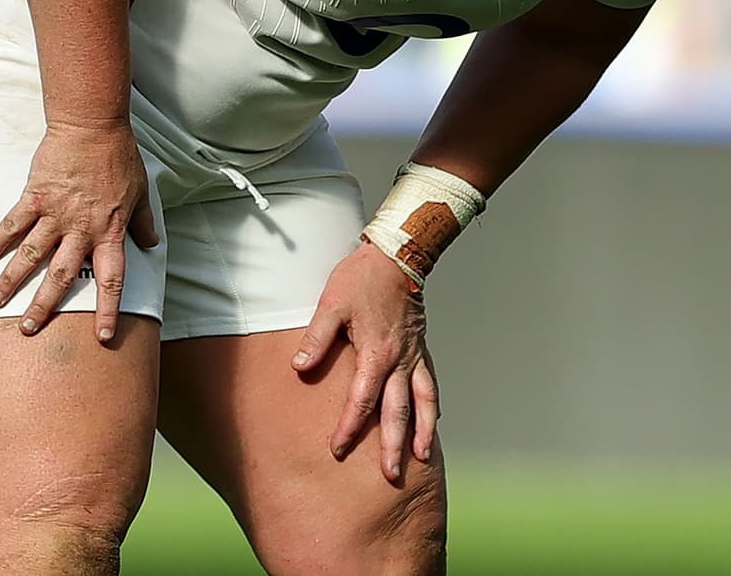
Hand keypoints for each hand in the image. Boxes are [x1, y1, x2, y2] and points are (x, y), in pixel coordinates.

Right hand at [0, 120, 159, 343]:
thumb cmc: (119, 157)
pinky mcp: (35, 196)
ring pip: (31, 255)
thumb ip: (143, 223)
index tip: (102, 336)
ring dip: (12, 280)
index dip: (107, 309)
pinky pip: (13, 224)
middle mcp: (82, 229)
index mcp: (110, 231)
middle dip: (44, 305)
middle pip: (61, 276)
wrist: (93, 126)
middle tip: (28, 329)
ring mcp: (56, 214)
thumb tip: (152, 244)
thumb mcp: (140, 192)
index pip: (111, 279)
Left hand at [292, 243, 440, 483]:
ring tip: (420, 458)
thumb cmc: (360, 279)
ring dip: (422, 432)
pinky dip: (432, 406)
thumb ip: (316, 338)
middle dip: (393, 446)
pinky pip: (429, 384)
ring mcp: (414, 355)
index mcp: (376, 353)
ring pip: (422, 402)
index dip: (348, 428)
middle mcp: (399, 360)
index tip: (337, 450)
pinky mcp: (421, 349)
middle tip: (390, 476)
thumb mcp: (331, 304)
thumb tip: (298, 367)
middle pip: (397, 412)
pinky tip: (431, 421)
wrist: (398, 255)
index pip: (361, 401)